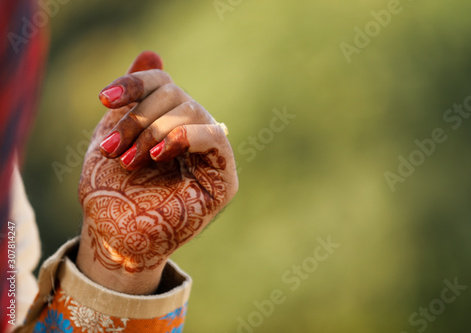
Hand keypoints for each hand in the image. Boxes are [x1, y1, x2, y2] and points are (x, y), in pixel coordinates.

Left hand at [76, 51, 237, 293]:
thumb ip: (132, 100)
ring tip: (131, 160)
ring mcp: (210, 153)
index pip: (163, 83)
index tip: (104, 99)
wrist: (116, 237)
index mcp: (169, 120)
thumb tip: (152, 51)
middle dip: (139, 119)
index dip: (135, 84)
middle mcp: (193, 131)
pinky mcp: (224, 177)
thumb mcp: (114, 136)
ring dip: (155, 131)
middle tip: (116, 149)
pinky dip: (187, 136)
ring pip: (193, 111)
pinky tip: (161, 154)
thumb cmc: (111, 192)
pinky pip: (215, 137)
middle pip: (176, 95)